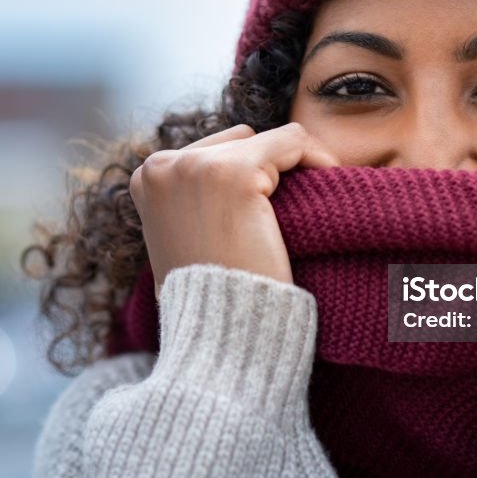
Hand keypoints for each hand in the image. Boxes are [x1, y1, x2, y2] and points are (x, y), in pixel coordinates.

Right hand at [129, 122, 338, 295]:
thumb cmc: (212, 298)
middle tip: (297, 213)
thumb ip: (196, 201)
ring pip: (269, 140)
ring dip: (294, 169)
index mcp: (147, 177)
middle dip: (269, 172)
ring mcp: (195, 166)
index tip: (279, 208)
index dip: (254, 177)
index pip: (215, 151)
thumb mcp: (187, 238)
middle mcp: (162, 164)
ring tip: (310, 206)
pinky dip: (316, 158)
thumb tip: (232, 183)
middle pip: (240, 141)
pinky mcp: (233, 174)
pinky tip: (329, 183)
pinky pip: (292, 141)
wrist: (219, 337)